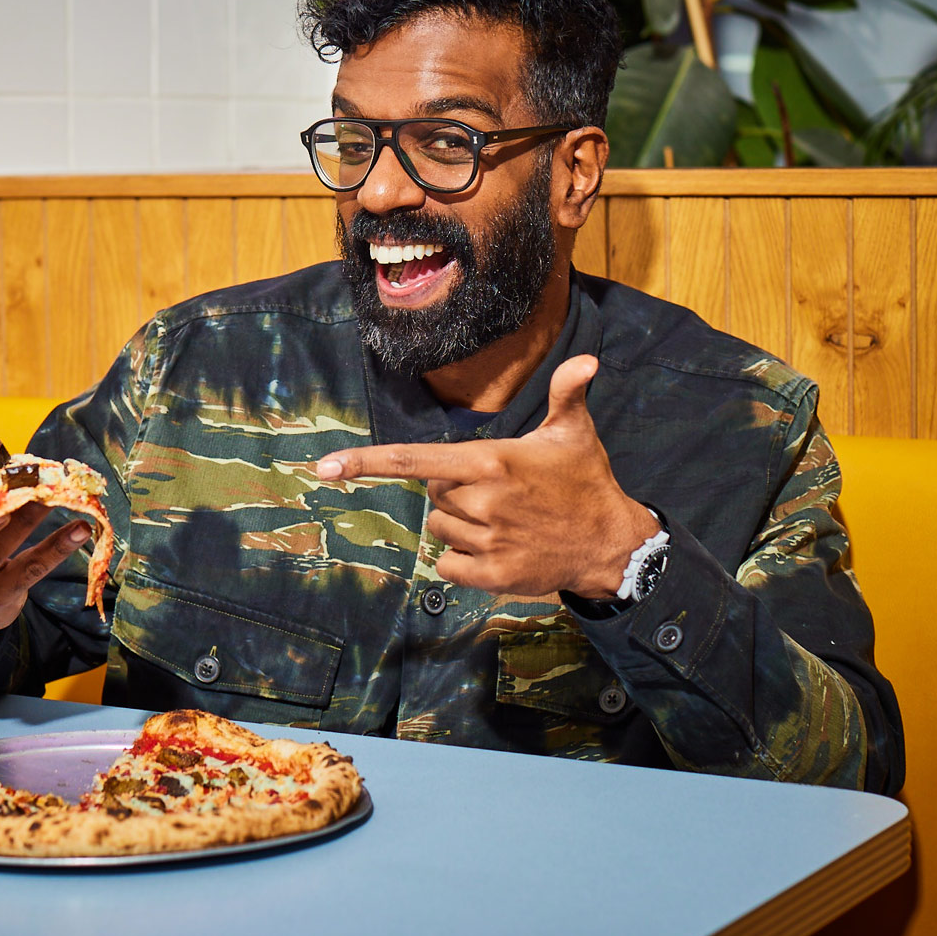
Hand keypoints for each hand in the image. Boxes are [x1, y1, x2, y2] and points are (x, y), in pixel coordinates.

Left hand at [314, 355, 655, 599]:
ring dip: (460, 525)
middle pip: (433, 492)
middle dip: (455, 490)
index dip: (366, 462)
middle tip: (500, 490)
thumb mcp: (573, 433)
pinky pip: (447, 565)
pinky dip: (461, 559)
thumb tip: (585, 360)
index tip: (325, 467)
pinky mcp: (493, 575)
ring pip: (439, 528)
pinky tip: (496, 548)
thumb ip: (565, 393)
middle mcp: (484, 501)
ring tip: (504, 519)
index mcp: (492, 462)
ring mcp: (488, 540)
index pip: (415, 460)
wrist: (611, 544)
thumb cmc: (585, 482)